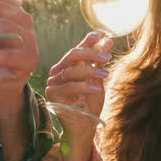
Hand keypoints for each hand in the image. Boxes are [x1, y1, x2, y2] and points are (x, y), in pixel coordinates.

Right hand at [44, 31, 113, 160]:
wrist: (84, 126)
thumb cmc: (90, 102)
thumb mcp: (98, 79)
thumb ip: (100, 61)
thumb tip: (108, 40)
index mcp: (70, 65)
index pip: (78, 48)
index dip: (89, 40)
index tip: (102, 34)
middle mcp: (60, 71)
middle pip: (72, 55)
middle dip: (90, 53)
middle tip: (107, 56)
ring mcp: (54, 82)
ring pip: (71, 70)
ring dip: (90, 71)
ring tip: (106, 74)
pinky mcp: (53, 94)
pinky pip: (68, 86)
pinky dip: (83, 86)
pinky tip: (96, 87)